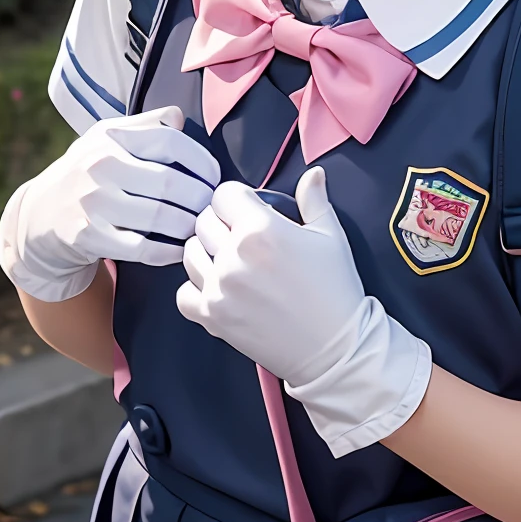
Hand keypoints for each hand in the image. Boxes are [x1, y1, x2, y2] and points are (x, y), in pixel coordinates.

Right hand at [0, 106, 220, 302]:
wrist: (38, 216)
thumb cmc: (84, 173)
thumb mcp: (105, 139)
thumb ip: (145, 125)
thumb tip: (179, 117)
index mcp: (111, 137)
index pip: (170, 141)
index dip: (201, 160)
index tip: (214, 177)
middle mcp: (101, 166)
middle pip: (171, 183)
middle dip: (200, 198)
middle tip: (210, 208)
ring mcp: (94, 202)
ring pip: (161, 217)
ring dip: (188, 225)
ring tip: (198, 227)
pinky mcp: (90, 236)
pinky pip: (143, 248)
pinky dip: (168, 251)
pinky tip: (179, 249)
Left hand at [176, 166, 431, 457]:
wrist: (335, 348)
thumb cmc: (336, 290)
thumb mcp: (331, 237)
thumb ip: (315, 200)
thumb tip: (313, 173)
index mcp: (261, 229)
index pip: (224, 194)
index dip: (237, 199)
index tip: (249, 210)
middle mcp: (233, 256)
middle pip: (204, 220)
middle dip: (222, 223)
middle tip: (243, 237)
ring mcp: (219, 288)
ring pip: (190, 253)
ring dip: (207, 252)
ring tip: (230, 261)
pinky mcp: (212, 317)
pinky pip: (184, 293)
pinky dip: (197, 289)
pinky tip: (219, 289)